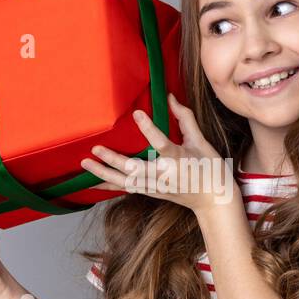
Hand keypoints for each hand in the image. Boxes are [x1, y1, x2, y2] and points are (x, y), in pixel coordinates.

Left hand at [78, 93, 235, 214]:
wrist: (213, 201)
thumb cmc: (210, 168)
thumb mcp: (201, 142)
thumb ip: (185, 119)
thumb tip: (171, 98)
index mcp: (178, 160)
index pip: (161, 143)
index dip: (148, 129)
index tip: (137, 115)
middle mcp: (164, 175)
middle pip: (134, 168)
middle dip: (113, 159)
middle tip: (95, 149)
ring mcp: (156, 186)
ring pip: (125, 181)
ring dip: (104, 173)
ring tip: (85, 164)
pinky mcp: (151, 192)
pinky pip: (126, 189)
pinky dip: (109, 185)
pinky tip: (92, 180)